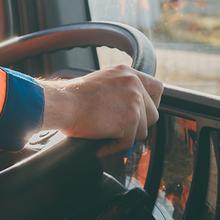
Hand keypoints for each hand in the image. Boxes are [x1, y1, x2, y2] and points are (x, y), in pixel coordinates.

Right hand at [40, 65, 162, 155]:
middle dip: (138, 125)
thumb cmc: (72, 97)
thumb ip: (121, 89)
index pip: (157, 88)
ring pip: (143, 130)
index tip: (140, 112)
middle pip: (152, 114)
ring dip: (125, 136)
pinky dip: (114, 146)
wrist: (62, 104)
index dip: (151, 103)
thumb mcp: (102, 82)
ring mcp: (134, 102)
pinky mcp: (129, 120)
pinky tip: (100, 142)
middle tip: (118, 128)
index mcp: (127, 73)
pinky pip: (128, 142)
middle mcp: (134, 84)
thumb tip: (133, 109)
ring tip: (105, 134)